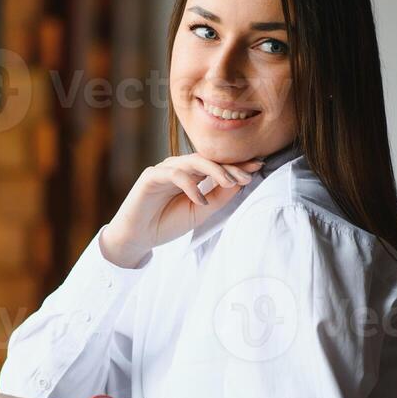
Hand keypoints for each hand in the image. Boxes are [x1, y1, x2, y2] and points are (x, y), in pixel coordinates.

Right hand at [100, 153, 264, 266]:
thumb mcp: (200, 212)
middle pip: (208, 159)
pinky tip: (201, 200)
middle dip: (230, 166)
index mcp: (192, 175)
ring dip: (214, 171)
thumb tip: (241, 181)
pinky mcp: (151, 176)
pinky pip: (175, 174)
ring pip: (194, 161)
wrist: (137, 238)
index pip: (217, 164)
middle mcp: (179, 168)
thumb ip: (219, 197)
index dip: (237, 164)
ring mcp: (164, 169)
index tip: (258, 166)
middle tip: (249, 174)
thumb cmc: (166, 224)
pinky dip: (190, 186)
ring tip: (230, 183)